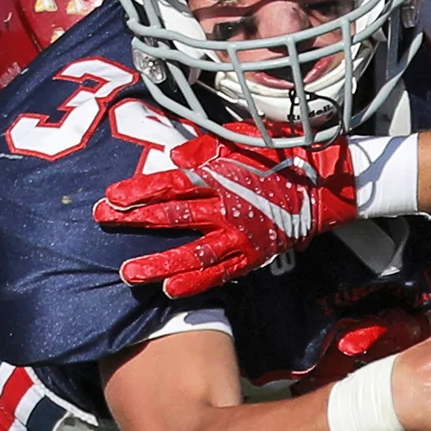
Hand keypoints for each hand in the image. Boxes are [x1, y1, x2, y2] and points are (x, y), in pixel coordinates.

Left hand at [96, 134, 358, 298]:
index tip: (111, 196)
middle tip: (104, 223)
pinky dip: (196, 283)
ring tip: (127, 273)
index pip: (172, 183)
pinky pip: (220, 273)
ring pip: (192, 253)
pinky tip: (170, 291)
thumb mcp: (243, 139)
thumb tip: (174, 156)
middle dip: (135, 220)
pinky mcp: (254, 255)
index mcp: (222, 176)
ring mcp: (240, 235)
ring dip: (159, 263)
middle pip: (173, 215)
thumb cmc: (283, 154)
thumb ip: (206, 147)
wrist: (326, 184)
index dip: (140, 190)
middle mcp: (226, 207)